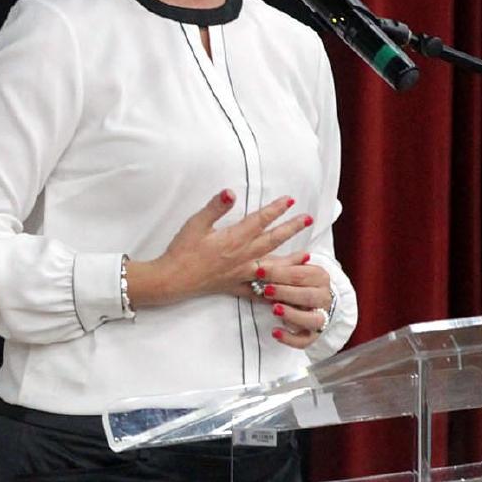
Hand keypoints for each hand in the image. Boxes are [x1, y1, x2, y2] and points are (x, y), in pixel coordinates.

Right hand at [130, 191, 315, 309]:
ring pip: (273, 265)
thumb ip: (215, 208)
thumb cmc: (182, 250)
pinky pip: (259, 289)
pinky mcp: (236, 285)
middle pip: (273, 240)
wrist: (173, 279)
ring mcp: (241, 273)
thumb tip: (231, 192)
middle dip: (291, 228)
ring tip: (307, 254)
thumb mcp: (196, 224)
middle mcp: (243, 256)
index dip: (276, 209)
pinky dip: (274, 289)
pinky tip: (284, 289)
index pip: (260, 220)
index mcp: (234, 239)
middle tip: (307, 219)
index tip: (290, 200)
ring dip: (291, 259)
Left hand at [250, 252, 333, 351]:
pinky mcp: (313, 335)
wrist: (311, 300)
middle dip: (286, 292)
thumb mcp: (289, 269)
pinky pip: (305, 340)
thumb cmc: (295, 281)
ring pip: (312, 319)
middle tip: (266, 290)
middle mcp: (324, 297)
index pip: (301, 274)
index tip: (260, 271)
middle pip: (309, 296)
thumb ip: (288, 263)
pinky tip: (275, 332)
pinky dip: (290, 339)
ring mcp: (321, 317)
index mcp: (320, 277)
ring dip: (293, 315)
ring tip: (274, 309)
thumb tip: (303, 255)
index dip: (279, 273)